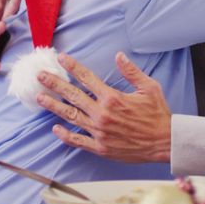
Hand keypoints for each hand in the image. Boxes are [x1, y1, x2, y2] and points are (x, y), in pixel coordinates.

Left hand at [36, 52, 170, 162]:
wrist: (165, 142)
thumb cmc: (158, 114)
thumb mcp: (149, 87)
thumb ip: (131, 72)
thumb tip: (118, 56)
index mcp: (112, 97)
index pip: (86, 78)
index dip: (72, 66)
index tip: (61, 58)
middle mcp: (102, 114)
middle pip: (72, 95)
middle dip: (54, 84)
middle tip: (40, 76)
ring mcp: (99, 131)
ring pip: (71, 116)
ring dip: (54, 106)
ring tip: (40, 98)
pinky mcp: (101, 147)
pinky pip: (78, 141)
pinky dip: (65, 135)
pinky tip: (55, 129)